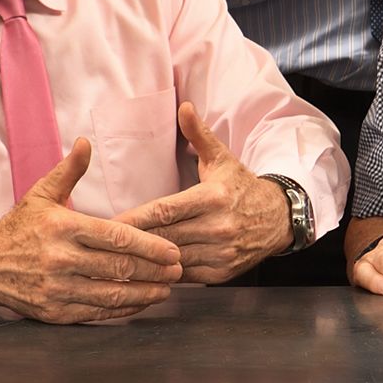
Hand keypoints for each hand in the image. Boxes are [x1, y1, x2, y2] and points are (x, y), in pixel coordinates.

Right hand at [0, 138, 184, 323]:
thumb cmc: (19, 226)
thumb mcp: (41, 194)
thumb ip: (69, 171)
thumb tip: (86, 142)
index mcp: (62, 227)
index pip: (115, 237)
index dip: (148, 246)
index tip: (172, 251)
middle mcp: (60, 259)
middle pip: (119, 267)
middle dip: (154, 270)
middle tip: (178, 269)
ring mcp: (57, 288)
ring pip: (111, 294)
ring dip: (144, 293)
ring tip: (166, 288)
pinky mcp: (54, 312)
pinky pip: (96, 312)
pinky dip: (121, 309)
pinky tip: (139, 302)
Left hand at [111, 102, 290, 283]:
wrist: (278, 218)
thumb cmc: (242, 186)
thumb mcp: (222, 159)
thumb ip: (199, 134)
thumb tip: (184, 106)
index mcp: (213, 198)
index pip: (166, 210)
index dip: (137, 218)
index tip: (112, 223)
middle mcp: (218, 227)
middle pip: (165, 237)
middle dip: (134, 241)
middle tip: (104, 244)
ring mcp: (221, 253)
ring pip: (173, 260)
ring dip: (147, 262)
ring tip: (118, 261)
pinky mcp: (222, 273)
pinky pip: (185, 276)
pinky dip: (165, 274)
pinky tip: (145, 272)